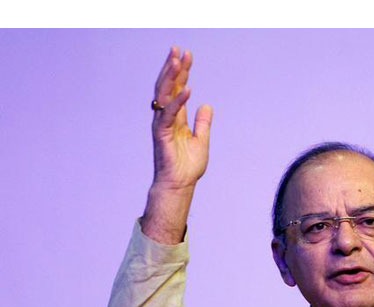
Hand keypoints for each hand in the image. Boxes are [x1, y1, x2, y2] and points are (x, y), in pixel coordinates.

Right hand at [151, 46, 212, 190]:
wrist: (179, 185)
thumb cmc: (187, 166)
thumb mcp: (201, 140)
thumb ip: (203, 123)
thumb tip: (206, 105)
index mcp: (176, 118)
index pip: (178, 89)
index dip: (182, 72)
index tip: (187, 55)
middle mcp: (166, 117)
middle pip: (168, 87)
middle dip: (173, 67)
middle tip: (179, 49)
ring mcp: (162, 124)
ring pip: (164, 95)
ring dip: (171, 77)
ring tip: (177, 60)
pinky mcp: (161, 133)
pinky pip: (170, 114)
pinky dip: (179, 101)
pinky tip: (188, 89)